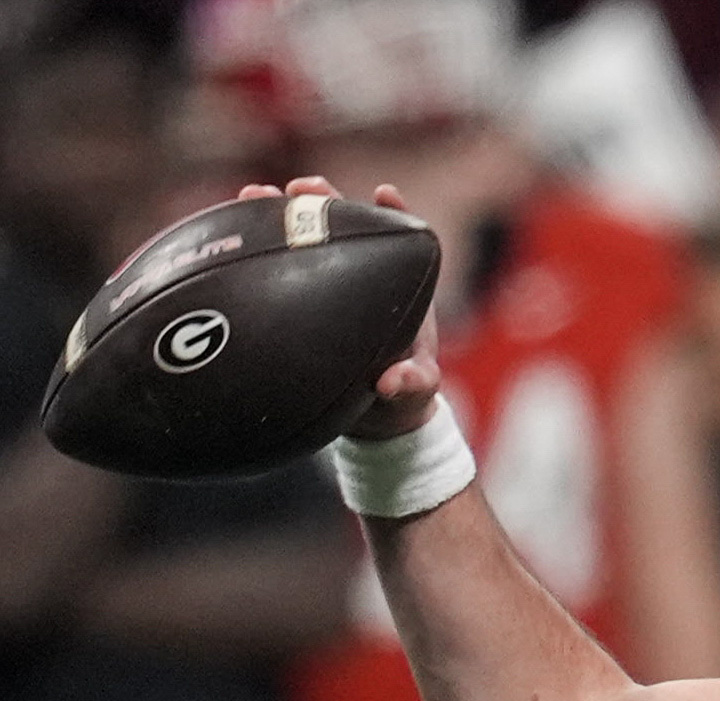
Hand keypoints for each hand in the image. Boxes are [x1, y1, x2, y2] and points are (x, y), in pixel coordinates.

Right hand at [237, 176, 440, 439]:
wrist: (371, 415)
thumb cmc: (402, 394)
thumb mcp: (414, 391)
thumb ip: (411, 384)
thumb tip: (392, 381)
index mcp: (400, 290)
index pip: (399, 241)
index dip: (395, 213)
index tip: (383, 192)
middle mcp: (362, 278)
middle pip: (345, 227)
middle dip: (325, 201)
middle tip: (304, 186)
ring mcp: (325, 285)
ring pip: (303, 242)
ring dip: (280, 215)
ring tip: (255, 193)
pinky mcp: (295, 299)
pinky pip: (272, 272)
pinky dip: (251, 252)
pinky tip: (224, 233)